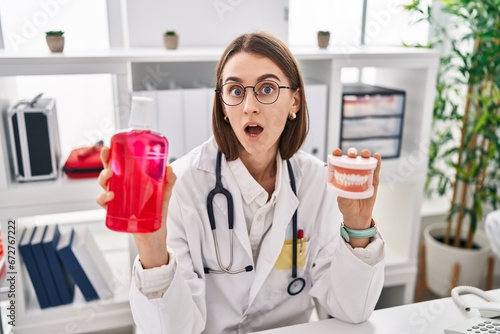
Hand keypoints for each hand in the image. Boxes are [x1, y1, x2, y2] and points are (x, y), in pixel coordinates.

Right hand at [96, 146, 176, 267]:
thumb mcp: (164, 192)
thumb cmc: (156, 210)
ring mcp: (117, 199)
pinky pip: (103, 203)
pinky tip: (110, 196)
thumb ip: (168, 180)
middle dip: (105, 164)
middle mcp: (120, 188)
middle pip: (108, 172)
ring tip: (110, 177)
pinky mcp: (115, 211)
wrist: (154, 232)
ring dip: (103, 179)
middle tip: (109, 160)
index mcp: (130, 180)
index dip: (111, 156)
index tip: (108, 148)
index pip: (118, 165)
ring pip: (103, 186)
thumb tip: (170, 168)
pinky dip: (103, 198)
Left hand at [332, 147, 381, 246]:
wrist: (359, 216)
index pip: (338, 162)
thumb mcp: (343, 202)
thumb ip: (343, 196)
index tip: (336, 152)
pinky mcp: (374, 180)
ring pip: (364, 161)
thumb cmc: (348, 207)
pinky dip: (377, 162)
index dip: (337, 155)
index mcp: (342, 175)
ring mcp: (364, 175)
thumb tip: (343, 191)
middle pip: (352, 159)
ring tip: (365, 153)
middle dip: (352, 153)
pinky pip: (376, 169)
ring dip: (365, 155)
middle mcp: (352, 173)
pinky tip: (377, 156)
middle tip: (352, 155)